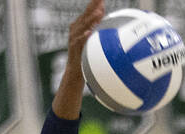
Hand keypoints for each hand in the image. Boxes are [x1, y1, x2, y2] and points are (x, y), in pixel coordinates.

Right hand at [53, 0, 104, 118]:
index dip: (96, 2)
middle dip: (93, 5)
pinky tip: (90, 32)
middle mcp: (77, 30)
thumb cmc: (85, 59)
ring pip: (83, 25)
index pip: (90, 11)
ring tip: (99, 11)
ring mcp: (74, 38)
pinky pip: (80, 41)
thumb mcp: (93, 45)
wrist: (74, 75)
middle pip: (86, 14)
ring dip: (91, 18)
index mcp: (81, 26)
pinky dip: (84, 36)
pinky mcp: (74, 49)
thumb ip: (98, 31)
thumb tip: (110, 21)